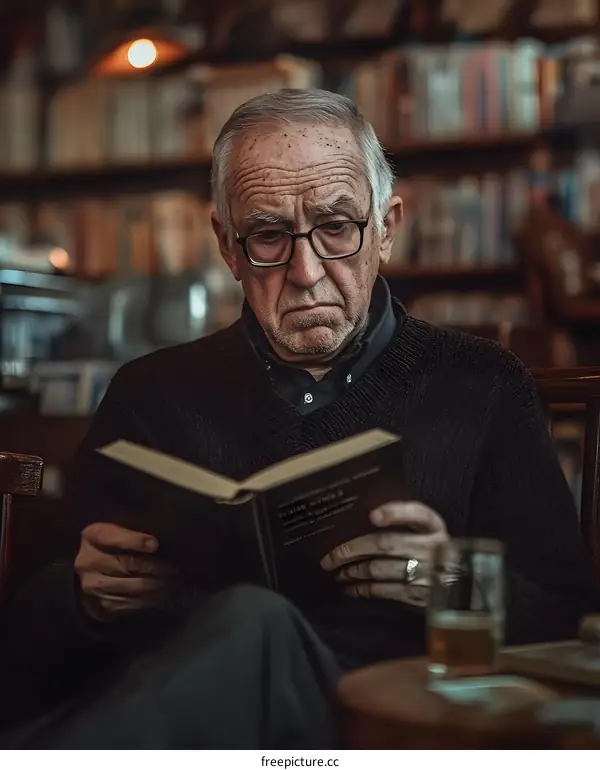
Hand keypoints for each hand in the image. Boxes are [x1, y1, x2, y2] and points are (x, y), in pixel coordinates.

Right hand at [75, 522, 179, 619]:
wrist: (86, 573)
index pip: (112, 537)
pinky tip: (162, 593)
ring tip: (173, 581)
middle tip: (174, 568)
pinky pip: (129, 604)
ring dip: (156, 585)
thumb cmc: (109, 545)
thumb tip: (156, 542)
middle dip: (155, 567)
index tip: (155, 544)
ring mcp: (92, 586)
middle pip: (127, 565)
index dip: (134, 541)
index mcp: (92, 536)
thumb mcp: (114, 529)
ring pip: (131, 587)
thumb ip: (130, 531)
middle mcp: (88, 562)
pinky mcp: (100, 605)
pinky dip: (149, 599)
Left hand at [320, 502, 448, 606]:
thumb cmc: (433, 552)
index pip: (417, 513)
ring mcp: (426, 573)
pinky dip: (362, 589)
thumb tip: (364, 519)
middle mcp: (432, 548)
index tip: (372, 515)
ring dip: (353, 571)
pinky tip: (350, 588)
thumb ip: (404, 522)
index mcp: (434, 526)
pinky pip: (384, 591)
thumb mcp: (426, 532)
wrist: (460, 585)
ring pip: (379, 569)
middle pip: (386, 543)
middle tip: (331, 556)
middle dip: (353, 549)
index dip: (394, 513)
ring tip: (337, 571)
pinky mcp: (419, 596)